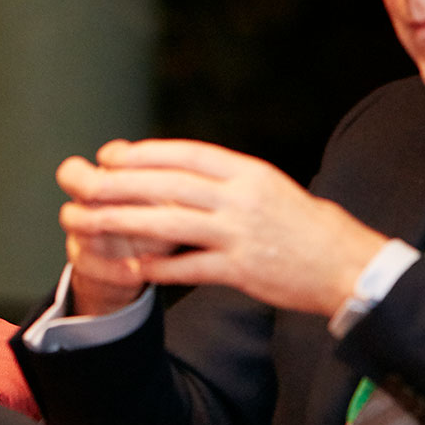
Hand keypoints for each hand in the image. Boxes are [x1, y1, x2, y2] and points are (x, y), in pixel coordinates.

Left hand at [55, 139, 389, 316]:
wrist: (346, 263)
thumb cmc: (301, 225)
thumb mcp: (265, 187)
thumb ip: (223, 179)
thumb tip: (172, 170)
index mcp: (247, 172)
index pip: (185, 154)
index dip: (143, 153)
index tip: (109, 155)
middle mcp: (241, 198)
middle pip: (166, 186)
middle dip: (117, 185)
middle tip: (79, 184)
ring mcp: (240, 234)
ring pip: (167, 223)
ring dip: (120, 223)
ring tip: (85, 224)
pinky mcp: (242, 270)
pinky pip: (189, 267)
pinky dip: (157, 267)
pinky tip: (130, 268)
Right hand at [56, 152, 174, 315]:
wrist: (137, 269)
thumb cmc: (163, 226)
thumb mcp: (176, 208)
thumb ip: (185, 194)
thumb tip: (210, 184)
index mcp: (120, 176)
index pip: (112, 155)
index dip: (122, 158)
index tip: (146, 171)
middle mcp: (95, 196)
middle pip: (72, 174)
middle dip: (88, 181)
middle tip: (105, 192)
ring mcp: (84, 226)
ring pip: (72, 217)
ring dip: (97, 225)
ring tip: (130, 240)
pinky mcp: (84, 260)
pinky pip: (86, 260)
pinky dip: (111, 267)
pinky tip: (134, 272)